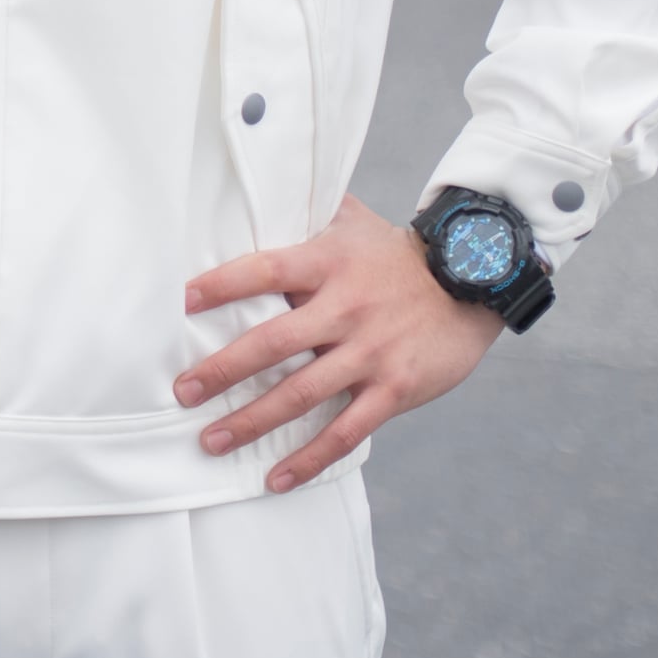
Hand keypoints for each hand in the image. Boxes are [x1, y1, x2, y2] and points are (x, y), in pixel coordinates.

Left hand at [177, 194, 503, 489]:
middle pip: (274, 342)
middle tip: (182, 391)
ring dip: (253, 421)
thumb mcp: (352, 219)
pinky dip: (309, 458)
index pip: (266, 269)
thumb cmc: (397, 252)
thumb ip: (307, 206)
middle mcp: (346, 308)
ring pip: (302, 394)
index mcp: (328, 263)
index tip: (182, 300)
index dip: (223, 284)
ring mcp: (371, 352)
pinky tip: (276, 478)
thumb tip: (261, 178)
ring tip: (211, 440)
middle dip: (223, 370)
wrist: (475, 282)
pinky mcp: (395, 389)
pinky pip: (346, 432)